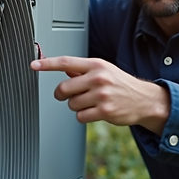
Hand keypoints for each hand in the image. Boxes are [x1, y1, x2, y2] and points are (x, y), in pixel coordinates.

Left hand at [30, 56, 169, 133]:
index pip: (66, 62)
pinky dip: (84, 116)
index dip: (47, 64)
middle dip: (62, 95)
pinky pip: (80, 116)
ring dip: (76, 106)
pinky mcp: (105, 111)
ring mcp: (101, 95)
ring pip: (71, 104)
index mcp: (96, 65)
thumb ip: (83, 71)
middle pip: (63, 88)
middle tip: (69, 95)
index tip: (34, 65)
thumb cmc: (121, 84)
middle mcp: (98, 78)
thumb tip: (64, 71)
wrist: (144, 99)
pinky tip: (95, 112)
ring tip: (90, 103)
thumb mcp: (104, 71)